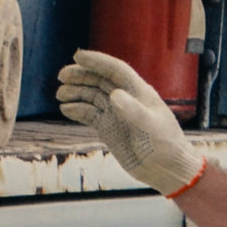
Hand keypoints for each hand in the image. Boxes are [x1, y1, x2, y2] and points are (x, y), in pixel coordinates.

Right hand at [56, 49, 203, 195]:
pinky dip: (76, 110)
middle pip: (99, 80)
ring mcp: (116, 113)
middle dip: (80, 75)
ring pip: (91, 96)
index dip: (97, 61)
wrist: (166, 170)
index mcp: (139, 92)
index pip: (115, 70)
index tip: (78, 56)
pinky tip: (65, 110)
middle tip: (62, 76)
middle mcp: (125, 99)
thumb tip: (113, 94)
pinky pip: (89, 114)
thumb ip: (133, 110)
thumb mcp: (151, 127)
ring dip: (75, 92)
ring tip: (60, 95)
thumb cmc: (165, 146)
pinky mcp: (108, 128)